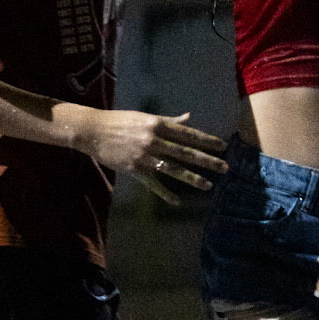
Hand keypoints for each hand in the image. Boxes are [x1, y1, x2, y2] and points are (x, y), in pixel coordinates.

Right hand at [74, 108, 227, 206]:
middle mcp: (154, 140)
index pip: (188, 134)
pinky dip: (165, 194)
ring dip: (192, 178)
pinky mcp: (134, 169)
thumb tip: (188, 118)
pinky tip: (177, 202)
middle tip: (225, 168)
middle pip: (186, 152)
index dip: (207, 140)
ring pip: (173, 169)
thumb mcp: (145, 117)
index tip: (223, 146)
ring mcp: (144, 156)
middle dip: (208, 160)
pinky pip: (153, 184)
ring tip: (209, 185)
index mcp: (158, 125)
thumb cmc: (120, 121)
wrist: (93, 130)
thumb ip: (168, 120)